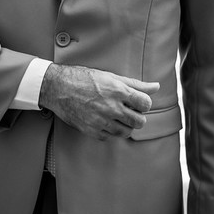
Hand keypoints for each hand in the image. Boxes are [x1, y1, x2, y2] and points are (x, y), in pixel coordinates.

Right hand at [39, 64, 158, 138]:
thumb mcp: (110, 76)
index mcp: (118, 91)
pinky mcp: (92, 130)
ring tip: (115, 116)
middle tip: (127, 110)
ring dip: (124, 125)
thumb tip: (156, 87)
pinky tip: (104, 120)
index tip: (137, 102)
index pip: (146, 104)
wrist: (58, 88)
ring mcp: (102, 121)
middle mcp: (112, 107)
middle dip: (136, 116)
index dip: (143, 103)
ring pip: (126, 132)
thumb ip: (135, 84)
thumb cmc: (83, 79)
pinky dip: (109, 131)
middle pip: (139, 122)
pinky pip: (110, 137)